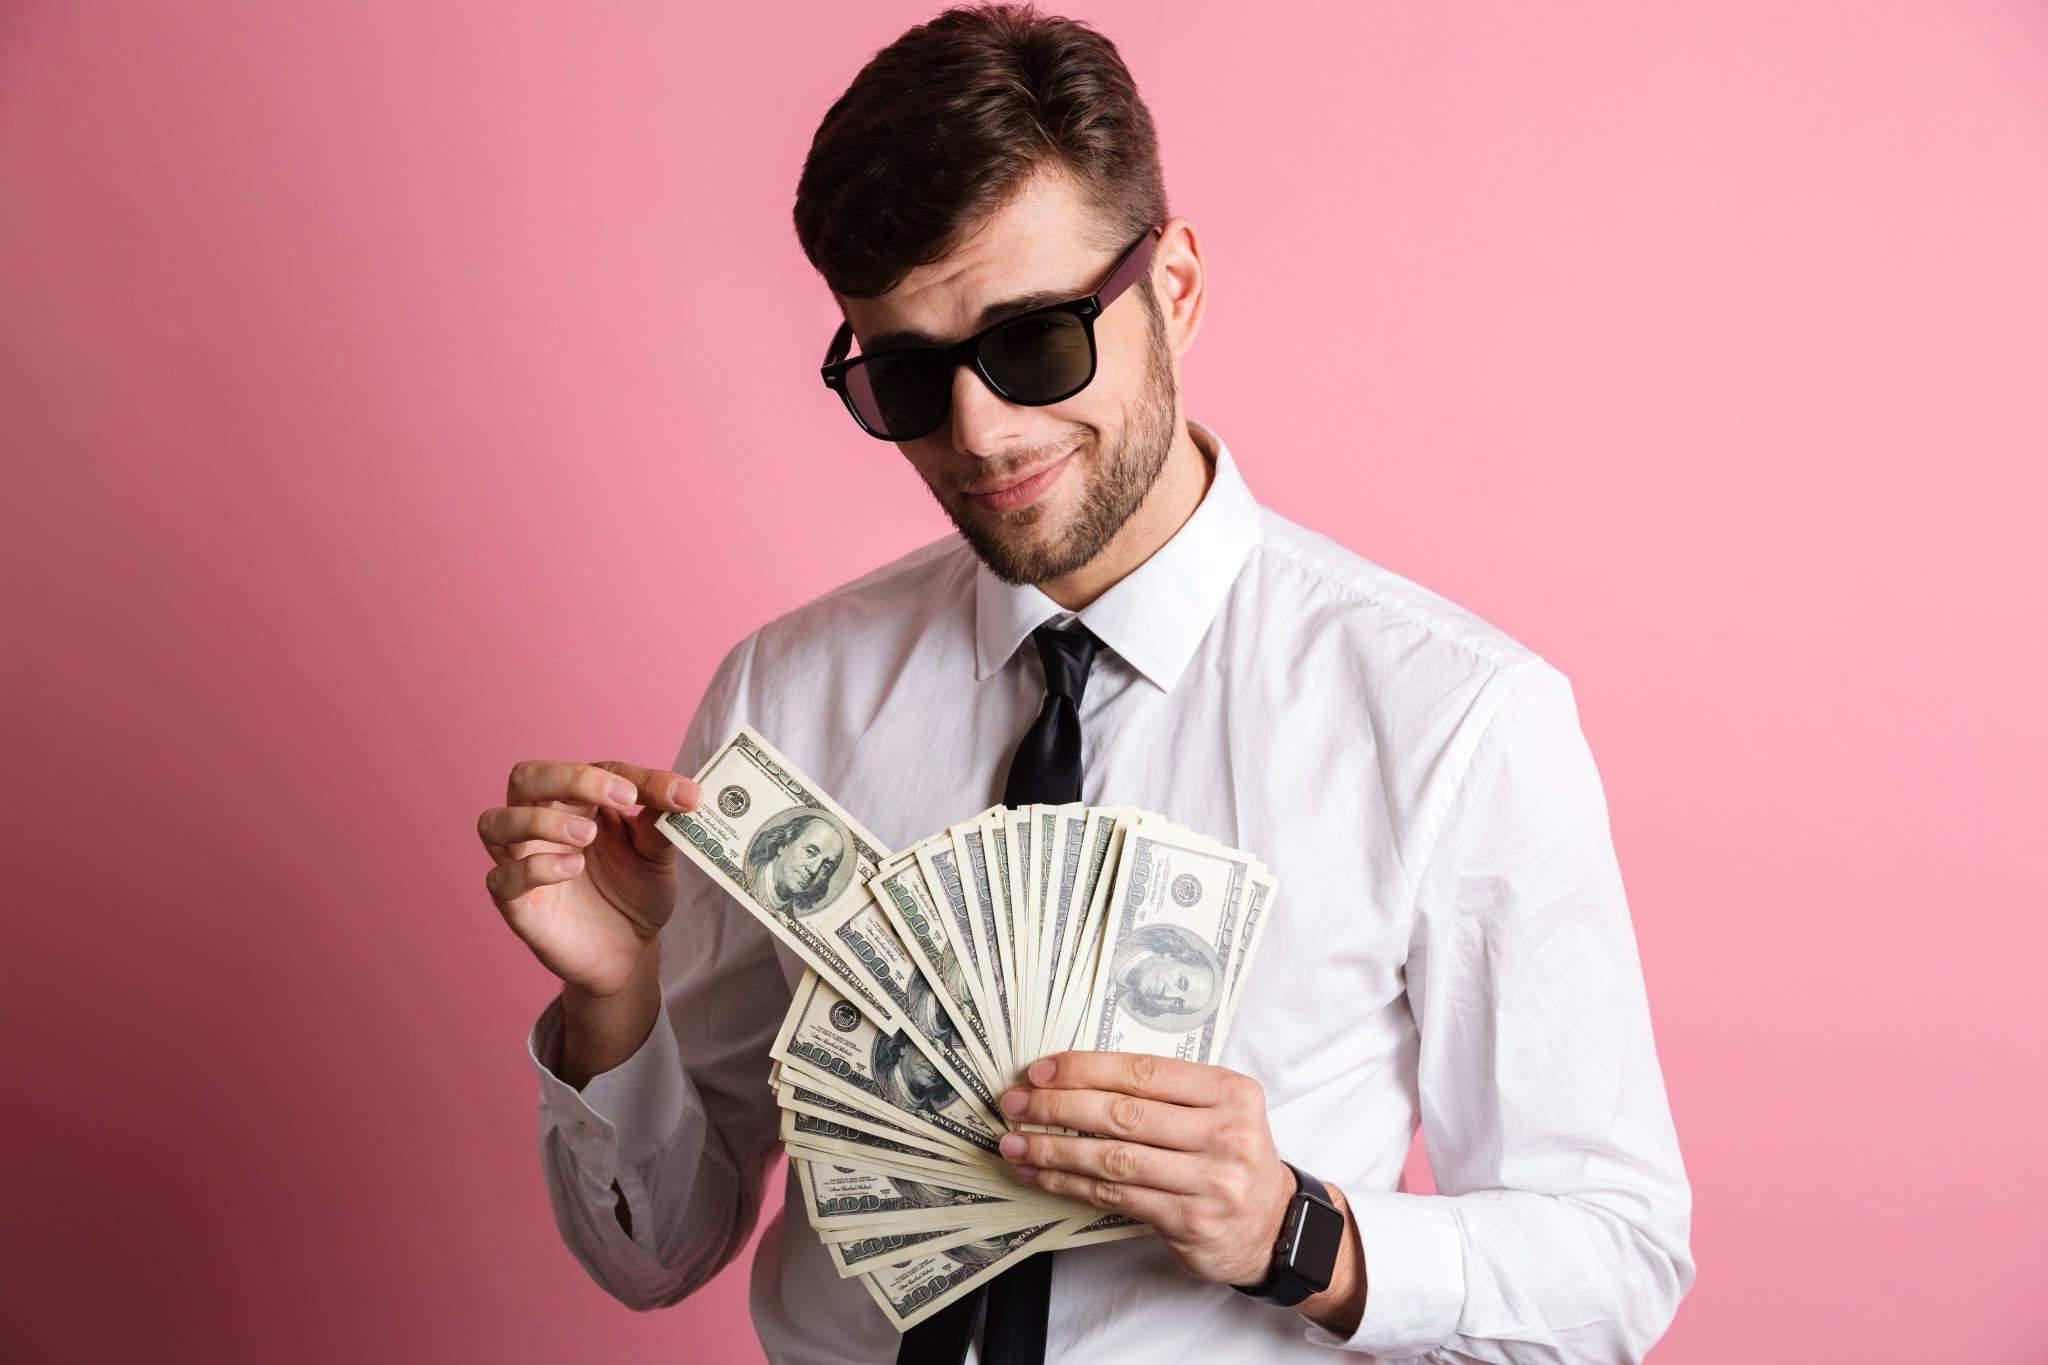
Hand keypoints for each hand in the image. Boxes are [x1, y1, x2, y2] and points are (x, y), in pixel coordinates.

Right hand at [476, 759, 701, 997]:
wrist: (628, 952)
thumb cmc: (634, 892)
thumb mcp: (657, 856)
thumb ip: (662, 826)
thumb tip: (682, 795)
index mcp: (578, 802)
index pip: (596, 771)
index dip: (636, 778)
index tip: (679, 796)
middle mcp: (541, 823)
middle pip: (526, 778)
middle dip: (569, 778)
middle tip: (622, 797)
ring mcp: (522, 861)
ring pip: (496, 822)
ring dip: (540, 820)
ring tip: (588, 836)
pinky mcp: (516, 903)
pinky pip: (502, 878)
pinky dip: (533, 868)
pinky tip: (572, 869)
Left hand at [996, 1052, 1296, 1285]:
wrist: (1274, 1225)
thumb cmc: (1230, 1157)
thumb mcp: (1218, 1109)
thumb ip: (1163, 1091)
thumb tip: (1074, 1078)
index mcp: (1229, 1092)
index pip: (1143, 1072)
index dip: (1085, 1069)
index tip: (1041, 1071)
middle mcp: (1225, 1134)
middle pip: (1123, 1114)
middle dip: (1059, 1106)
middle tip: (1017, 1104)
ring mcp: (1209, 1182)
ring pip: (1113, 1159)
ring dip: (1054, 1149)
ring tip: (1016, 1142)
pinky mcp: (1189, 1222)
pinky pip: (1115, 1198)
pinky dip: (1070, 1184)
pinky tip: (1042, 1174)